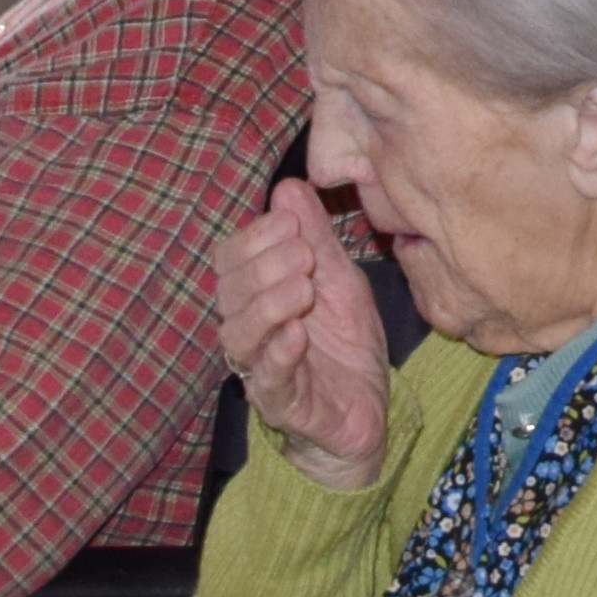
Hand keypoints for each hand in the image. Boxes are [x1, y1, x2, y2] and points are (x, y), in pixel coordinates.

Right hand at [217, 179, 396, 487]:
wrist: (368, 409)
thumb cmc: (344, 343)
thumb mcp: (339, 279)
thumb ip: (316, 237)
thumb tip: (289, 187)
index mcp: (255, 297)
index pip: (229, 260)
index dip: (254, 236)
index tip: (292, 222)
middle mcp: (248, 333)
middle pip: (228, 294)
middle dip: (264, 266)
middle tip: (304, 254)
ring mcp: (260, 371)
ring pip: (237, 337)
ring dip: (268, 305)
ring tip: (303, 289)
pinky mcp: (283, 406)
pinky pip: (267, 381)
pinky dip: (278, 354)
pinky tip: (297, 333)